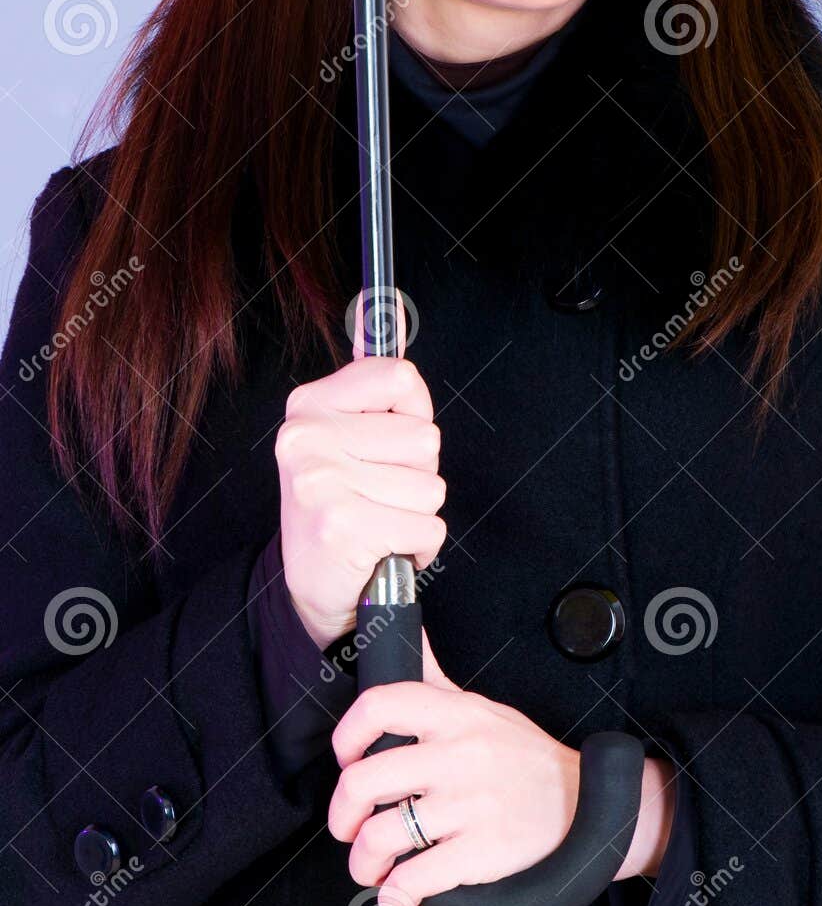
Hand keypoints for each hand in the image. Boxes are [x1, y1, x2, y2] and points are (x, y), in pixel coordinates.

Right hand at [275, 290, 446, 649]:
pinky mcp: (342, 526)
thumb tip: (391, 318)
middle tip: (377, 494)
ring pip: (430, 486)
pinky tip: (382, 548)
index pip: (400, 377)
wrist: (313, 588)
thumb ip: (377, 387)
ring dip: (416, 513)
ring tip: (378, 521)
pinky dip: (418, 546)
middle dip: (417, 474)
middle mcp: (306, 437)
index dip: (412, 414)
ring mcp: (321, 481)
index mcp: (309, 405)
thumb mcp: (348, 436)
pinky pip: (428, 526)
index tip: (387, 441)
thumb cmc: (342, 506)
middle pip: (424, 437)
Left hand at [328, 628, 581, 905]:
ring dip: (364, 863)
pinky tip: (400, 893)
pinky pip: (416, 878)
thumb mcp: (482, 707)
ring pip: (380, 836)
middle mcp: (457, 755)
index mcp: (454, 716)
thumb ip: (436, 681)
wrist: (585, 803)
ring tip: (372, 866)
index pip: (377, 706)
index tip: (345, 759)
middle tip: (348, 827)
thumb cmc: (525, 757)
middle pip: (362, 781)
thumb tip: (407, 634)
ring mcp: (468, 804)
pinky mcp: (482, 851)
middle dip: (341, 816)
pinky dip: (396, 895)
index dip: (346, 736)